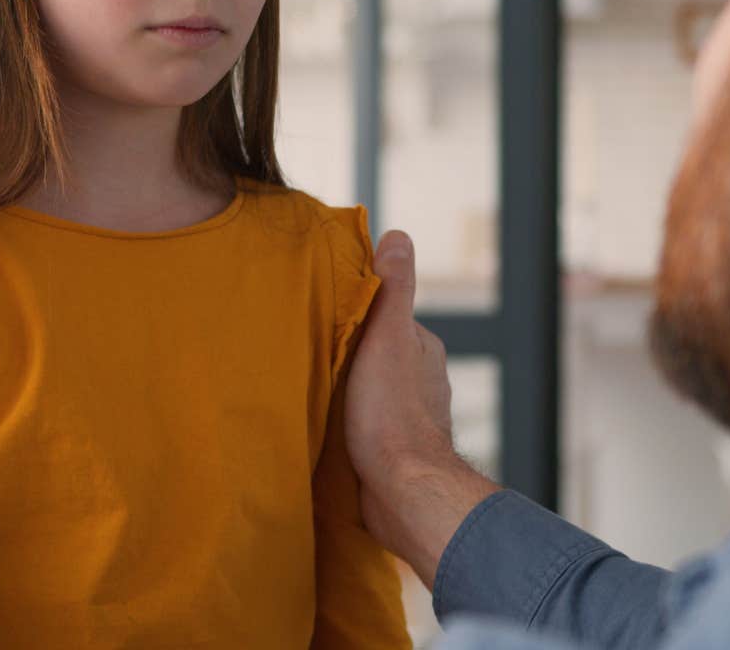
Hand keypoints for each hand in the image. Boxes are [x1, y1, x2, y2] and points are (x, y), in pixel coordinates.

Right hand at [344, 231, 499, 585]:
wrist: (400, 493)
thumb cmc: (390, 414)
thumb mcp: (385, 339)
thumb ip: (392, 290)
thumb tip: (397, 236)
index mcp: (422, 349)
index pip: (384, 316)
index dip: (354, 313)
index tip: (321, 314)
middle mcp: (422, 381)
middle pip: (375, 355)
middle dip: (347, 354)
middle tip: (306, 353)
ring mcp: (409, 418)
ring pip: (369, 391)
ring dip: (345, 391)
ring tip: (309, 389)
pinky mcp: (393, 451)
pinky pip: (366, 425)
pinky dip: (348, 422)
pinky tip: (324, 425)